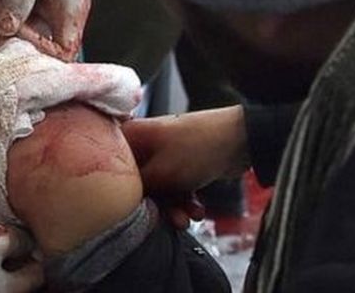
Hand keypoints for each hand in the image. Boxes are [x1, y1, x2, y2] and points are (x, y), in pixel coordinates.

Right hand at [121, 107, 249, 225]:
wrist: (240, 139)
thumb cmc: (196, 148)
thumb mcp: (160, 173)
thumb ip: (137, 190)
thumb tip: (122, 202)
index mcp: (131, 136)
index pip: (114, 168)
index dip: (122, 192)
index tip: (134, 209)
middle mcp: (143, 142)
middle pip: (138, 182)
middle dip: (157, 204)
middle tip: (171, 218)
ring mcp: (164, 153)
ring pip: (159, 188)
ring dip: (174, 207)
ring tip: (188, 218)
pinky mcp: (182, 162)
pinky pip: (175, 186)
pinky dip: (185, 200)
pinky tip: (197, 210)